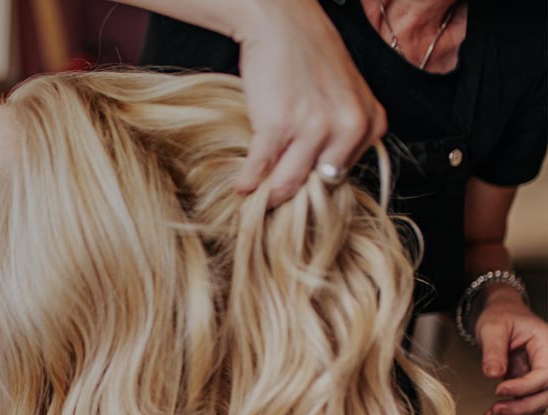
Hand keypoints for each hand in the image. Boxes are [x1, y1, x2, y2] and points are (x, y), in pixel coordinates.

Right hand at [234, 0, 387, 207]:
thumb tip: (317, 185)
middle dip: (293, 194)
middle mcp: (349, 127)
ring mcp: (314, 127)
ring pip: (288, 186)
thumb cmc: (309, 59)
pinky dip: (246, 182)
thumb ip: (341, 138)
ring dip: (268, 195)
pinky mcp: (279, 125)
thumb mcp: (345, 97)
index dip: (315, 184)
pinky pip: (259, 170)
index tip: (297, 186)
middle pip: (317, 187)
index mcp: (370, 124)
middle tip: (274, 197)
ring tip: (256, 195)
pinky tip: (241, 185)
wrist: (281, 21)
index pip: (342, 176)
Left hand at [475, 289, 547, 414]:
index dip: (524, 386)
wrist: (501, 315)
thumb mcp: (493, 327)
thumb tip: (493, 374)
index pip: (545, 374)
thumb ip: (493, 350)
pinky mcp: (529, 385)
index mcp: (547, 345)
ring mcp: (541, 375)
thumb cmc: (501, 316)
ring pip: (539, 404)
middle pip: (547, 395)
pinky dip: (511, 414)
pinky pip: (527, 404)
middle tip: (495, 410)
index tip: (498, 389)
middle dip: (522, 406)